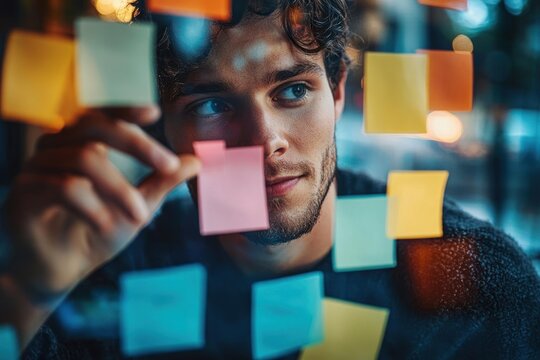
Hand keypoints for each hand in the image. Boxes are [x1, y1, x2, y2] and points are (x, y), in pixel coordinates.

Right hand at [3, 106, 199, 300]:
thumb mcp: (137, 206)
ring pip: (85, 157)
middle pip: (95, 126)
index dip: (126, 109)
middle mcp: (56, 147)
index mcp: (81, 143)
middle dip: (138, 145)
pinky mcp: (25, 191)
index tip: (156, 112)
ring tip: (140, 216)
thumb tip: (196, 160)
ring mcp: (37, 166)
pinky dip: (94, 207)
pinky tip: (106, 226)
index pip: (103, 115)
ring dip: (120, 189)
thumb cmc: (95, 234)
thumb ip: (162, 182)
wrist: (60, 272)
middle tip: (170, 166)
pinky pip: (64, 186)